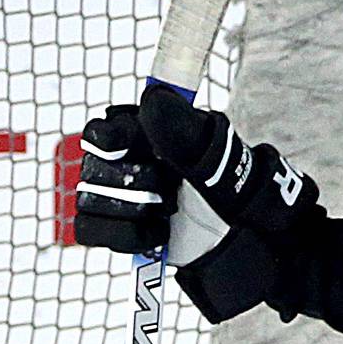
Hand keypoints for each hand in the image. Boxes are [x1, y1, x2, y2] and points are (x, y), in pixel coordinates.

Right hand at [74, 87, 320, 321]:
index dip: (110, 138)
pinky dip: (122, 234)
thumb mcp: (218, 161)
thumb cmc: (240, 194)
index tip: (125, 147)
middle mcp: (133, 161)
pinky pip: (91, 229)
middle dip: (132, 182)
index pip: (106, 127)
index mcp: (152, 134)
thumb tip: (153, 99)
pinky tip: (156, 234)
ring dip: (131, 211)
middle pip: (95, 166)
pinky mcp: (121, 229)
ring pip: (90, 198)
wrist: (252, 244)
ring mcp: (125, 196)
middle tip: (166, 191)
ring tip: (167, 214)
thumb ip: (186, 133)